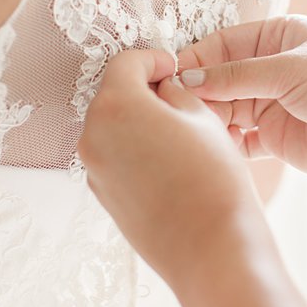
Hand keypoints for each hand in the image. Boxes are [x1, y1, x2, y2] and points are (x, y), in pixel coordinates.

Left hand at [79, 49, 262, 290]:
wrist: (210, 247)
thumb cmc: (213, 179)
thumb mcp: (203, 119)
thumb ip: (176, 94)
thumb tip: (164, 90)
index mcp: (115, 107)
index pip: (126, 63)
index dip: (153, 59)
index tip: (174, 66)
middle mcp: (93, 137)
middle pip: (114, 96)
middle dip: (145, 91)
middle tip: (182, 99)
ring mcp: (94, 171)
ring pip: (114, 129)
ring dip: (141, 123)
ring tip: (181, 136)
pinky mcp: (104, 197)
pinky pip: (116, 159)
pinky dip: (137, 152)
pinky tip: (172, 165)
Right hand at [177, 17, 306, 193]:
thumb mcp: (290, 69)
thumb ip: (237, 76)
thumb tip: (185, 78)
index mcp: (276, 36)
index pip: (219, 45)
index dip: (190, 61)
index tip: (161, 78)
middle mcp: (271, 68)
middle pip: (216, 79)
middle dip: (192, 93)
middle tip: (162, 110)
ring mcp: (272, 104)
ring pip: (223, 110)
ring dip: (204, 121)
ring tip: (178, 131)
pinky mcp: (277, 139)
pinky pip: (238, 141)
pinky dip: (221, 144)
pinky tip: (203, 149)